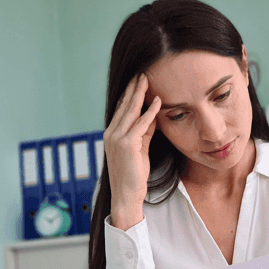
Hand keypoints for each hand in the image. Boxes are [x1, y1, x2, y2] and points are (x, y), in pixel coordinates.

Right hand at [104, 73, 162, 229]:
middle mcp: (111, 133)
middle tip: (142, 73)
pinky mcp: (127, 145)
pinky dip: (149, 112)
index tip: (138, 81)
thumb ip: (145, 132)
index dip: (129, 94)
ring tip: (147, 79)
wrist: (126, 196)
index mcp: (112, 134)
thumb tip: (152, 115)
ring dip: (139, 94)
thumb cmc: (133, 175)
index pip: (121, 109)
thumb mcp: (140, 149)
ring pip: (130, 111)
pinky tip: (157, 101)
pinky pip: (140, 124)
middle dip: (134, 88)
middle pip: (124, 106)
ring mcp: (117, 138)